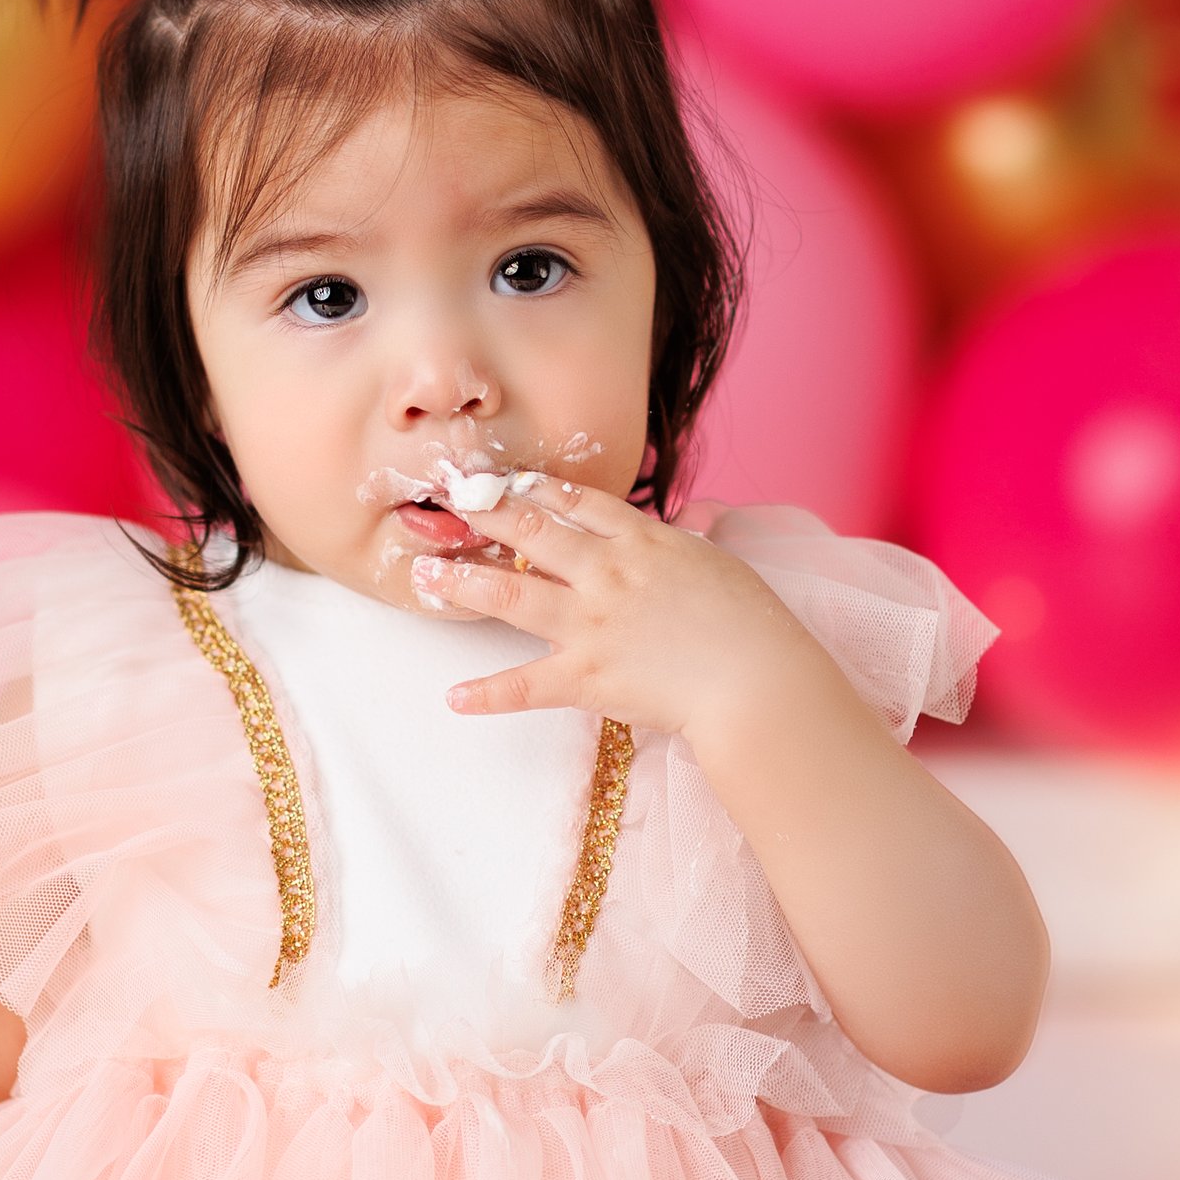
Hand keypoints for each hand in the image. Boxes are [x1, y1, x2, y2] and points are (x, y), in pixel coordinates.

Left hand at [414, 483, 832, 748]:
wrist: (756, 679)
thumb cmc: (752, 622)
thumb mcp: (719, 561)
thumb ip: (689, 541)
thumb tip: (691, 521)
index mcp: (642, 540)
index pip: (579, 502)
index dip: (537, 488)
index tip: (507, 481)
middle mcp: (607, 572)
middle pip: (532, 532)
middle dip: (485, 516)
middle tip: (451, 505)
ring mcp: (591, 623)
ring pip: (511, 596)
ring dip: (462, 584)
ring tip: (424, 577)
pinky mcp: (586, 676)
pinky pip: (525, 686)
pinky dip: (487, 694)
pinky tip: (454, 698)